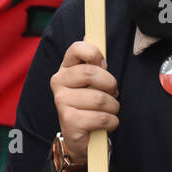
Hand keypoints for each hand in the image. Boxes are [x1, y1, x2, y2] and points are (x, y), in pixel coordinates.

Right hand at [50, 39, 119, 170]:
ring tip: (109, 110)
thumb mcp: (92, 80)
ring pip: (100, 99)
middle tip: (112, 92)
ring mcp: (61, 101)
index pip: (77, 49)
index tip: (104, 64)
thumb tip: (89, 36)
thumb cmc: (89, 103)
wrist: (79, 135)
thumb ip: (93, 60)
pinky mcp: (69, 121)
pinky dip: (111, 121)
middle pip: (90, 73)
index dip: (95, 54)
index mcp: (66, 67)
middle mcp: (58, 81)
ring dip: (113, 107)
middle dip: (110, 84)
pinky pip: (101, 118)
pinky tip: (106, 123)